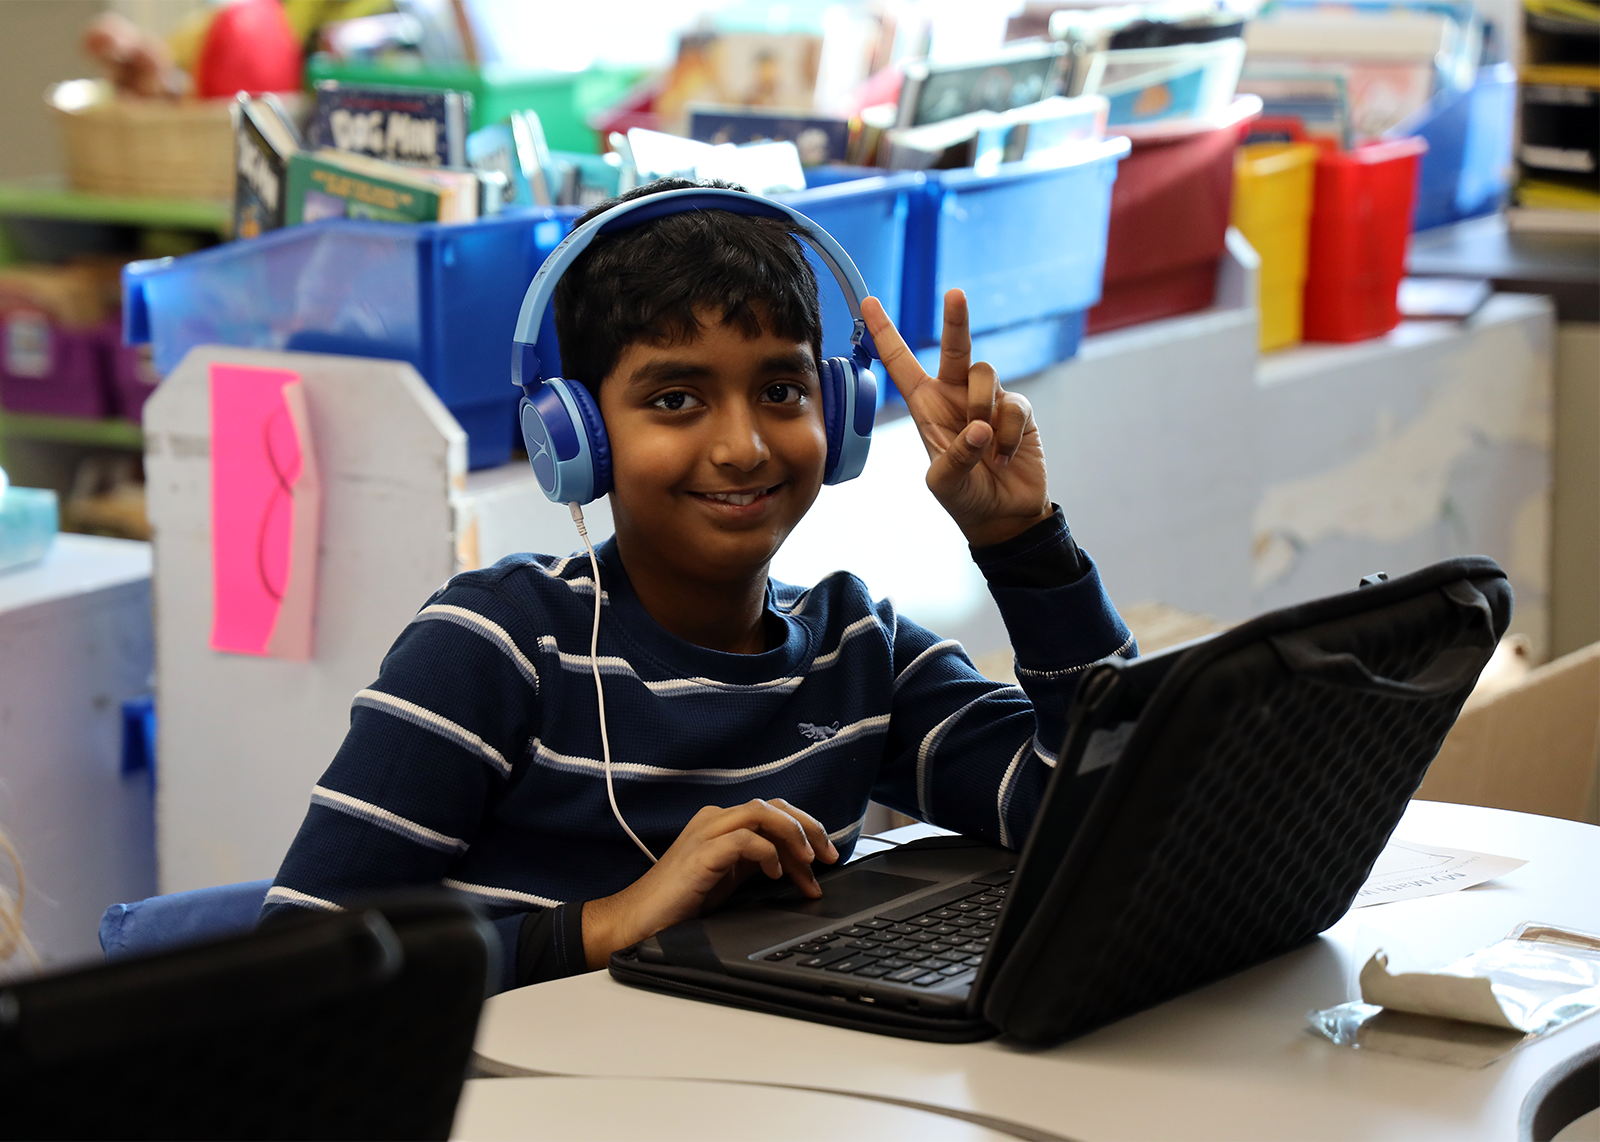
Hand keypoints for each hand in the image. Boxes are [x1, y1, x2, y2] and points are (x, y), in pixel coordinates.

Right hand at [580, 798, 838, 969]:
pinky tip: (776, 874)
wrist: (637, 922)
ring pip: (762, 813)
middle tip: (829, 857)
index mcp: (722, 824)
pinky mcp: (700, 854)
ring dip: (794, 836)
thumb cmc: (682, 903)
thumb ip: (757, 863)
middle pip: (774, 806)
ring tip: (809, 863)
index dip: (806, 831)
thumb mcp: (730, 878)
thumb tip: (798, 864)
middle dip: (809, 828)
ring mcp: (706, 833)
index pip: (775, 812)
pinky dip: (767, 853)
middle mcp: (715, 820)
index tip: (827, 860)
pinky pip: (744, 838)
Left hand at [863, 290, 1052, 547]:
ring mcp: (987, 399)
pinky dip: (1008, 433)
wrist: (1004, 515)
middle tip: (954, 293)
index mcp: (926, 406)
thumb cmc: (965, 497)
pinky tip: (1004, 456)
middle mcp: (955, 395)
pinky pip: (1013, 404)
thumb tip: (980, 427)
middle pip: (955, 346)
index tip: (869, 302)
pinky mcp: (1017, 409)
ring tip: (985, 446)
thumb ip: (955, 458)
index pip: (901, 363)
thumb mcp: (945, 484)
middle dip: (955, 319)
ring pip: (984, 375)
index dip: (884, 333)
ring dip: (982, 408)